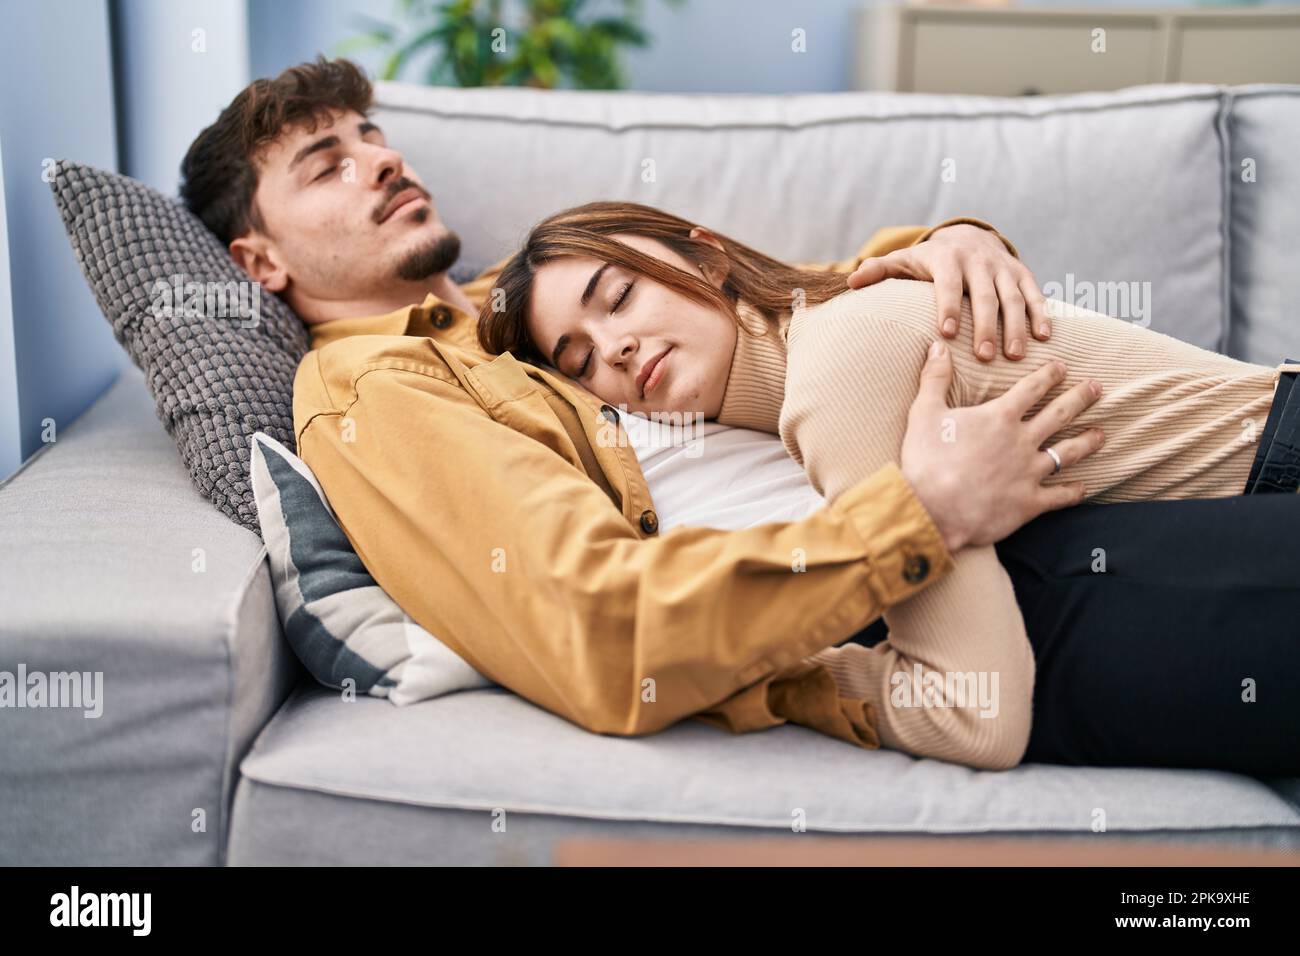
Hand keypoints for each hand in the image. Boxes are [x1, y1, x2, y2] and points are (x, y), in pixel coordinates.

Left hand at [846, 223, 1049, 362]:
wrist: (968, 237)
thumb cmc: (928, 261)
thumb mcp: (903, 261)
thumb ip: (878, 271)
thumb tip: (851, 281)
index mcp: (947, 259)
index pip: (948, 284)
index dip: (949, 306)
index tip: (948, 332)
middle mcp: (978, 261)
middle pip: (985, 296)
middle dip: (986, 326)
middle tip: (985, 355)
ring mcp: (1003, 268)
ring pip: (1013, 298)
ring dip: (1016, 326)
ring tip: (1014, 355)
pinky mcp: (1022, 274)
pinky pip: (1034, 294)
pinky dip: (1041, 314)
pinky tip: (1045, 337)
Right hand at [899, 340, 1103, 551]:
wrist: (931, 510)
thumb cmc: (925, 461)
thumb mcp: (924, 413)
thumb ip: (934, 378)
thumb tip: (937, 347)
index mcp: (999, 417)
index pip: (1031, 388)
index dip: (1049, 375)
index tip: (1062, 367)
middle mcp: (1021, 441)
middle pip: (1060, 414)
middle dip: (1081, 398)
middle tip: (1097, 388)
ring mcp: (1029, 473)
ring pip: (1068, 453)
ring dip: (1087, 441)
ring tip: (1101, 434)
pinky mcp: (1029, 503)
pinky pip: (1060, 496)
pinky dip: (1073, 491)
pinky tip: (1083, 486)